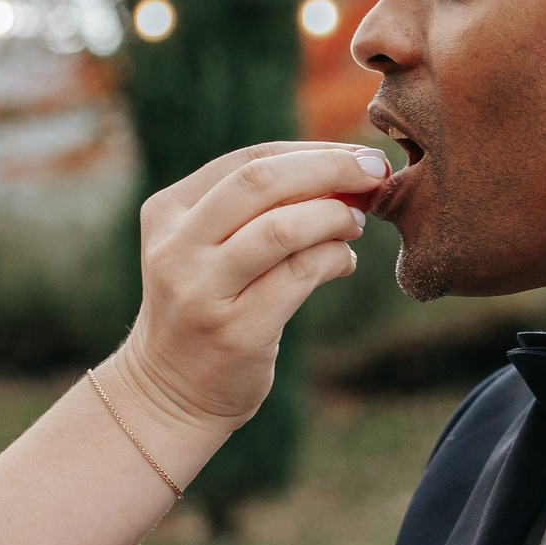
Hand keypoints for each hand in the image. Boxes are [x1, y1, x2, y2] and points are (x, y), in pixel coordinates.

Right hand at [110, 142, 385, 435]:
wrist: (168, 392)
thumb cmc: (206, 308)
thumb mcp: (208, 249)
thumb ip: (259, 211)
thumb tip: (346, 174)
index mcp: (168, 211)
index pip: (249, 160)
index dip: (312, 152)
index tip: (358, 156)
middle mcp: (178, 247)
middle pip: (262, 181)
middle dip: (330, 168)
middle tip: (377, 172)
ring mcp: (203, 290)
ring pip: (281, 227)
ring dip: (334, 216)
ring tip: (358, 222)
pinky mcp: (235, 331)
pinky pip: (299, 276)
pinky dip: (333, 258)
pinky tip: (343, 261)